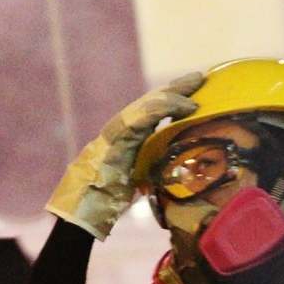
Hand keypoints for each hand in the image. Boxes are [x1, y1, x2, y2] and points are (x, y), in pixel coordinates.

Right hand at [47, 72, 204, 239]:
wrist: (83, 206)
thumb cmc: (109, 198)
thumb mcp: (139, 180)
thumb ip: (154, 168)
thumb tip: (180, 170)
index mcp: (129, 137)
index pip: (154, 111)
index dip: (173, 100)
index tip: (195, 93)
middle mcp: (123, 128)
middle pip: (153, 101)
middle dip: (176, 88)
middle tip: (200, 77)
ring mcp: (119, 131)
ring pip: (149, 103)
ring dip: (175, 93)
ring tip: (196, 86)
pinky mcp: (117, 137)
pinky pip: (143, 117)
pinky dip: (165, 109)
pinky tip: (185, 106)